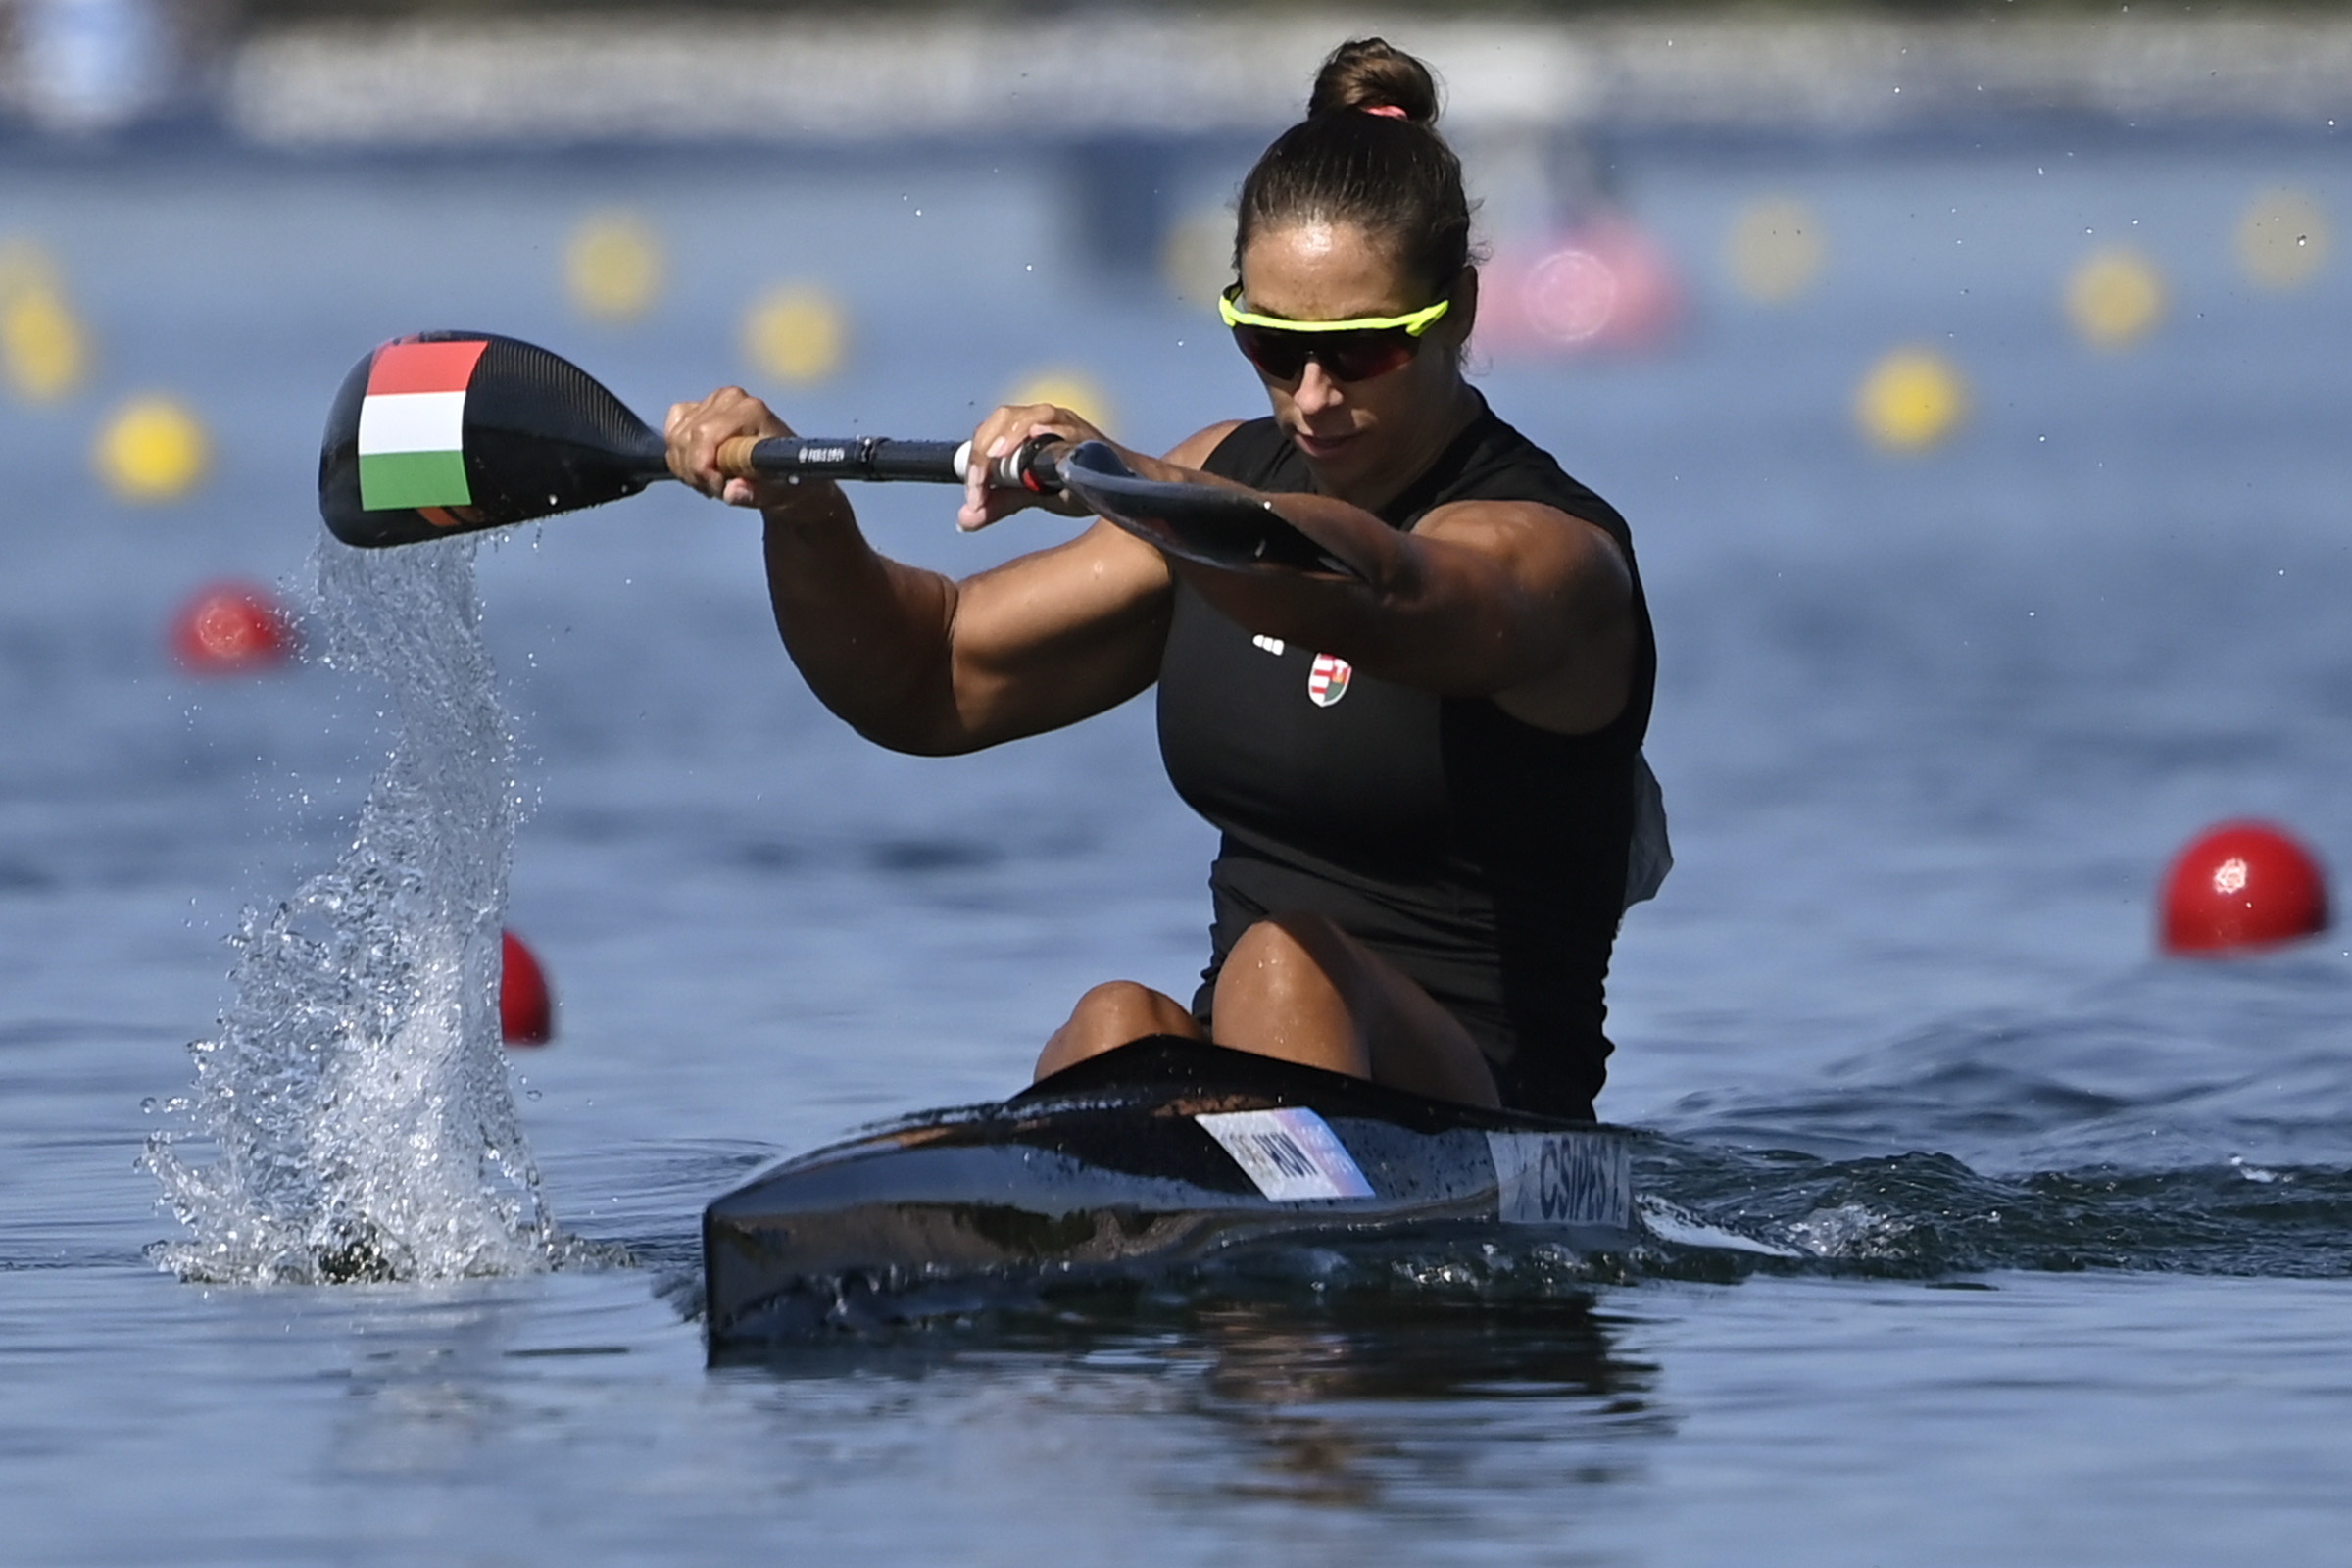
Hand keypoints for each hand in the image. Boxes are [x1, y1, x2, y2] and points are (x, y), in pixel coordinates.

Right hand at [666, 387, 798, 509]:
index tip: (719, 488)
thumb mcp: (777, 494)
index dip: (702, 469)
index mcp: (751, 411)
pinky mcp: (700, 406)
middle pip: (685, 438)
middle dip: (695, 472)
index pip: (703, 436)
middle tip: (716, 489)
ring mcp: (714, 400)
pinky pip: (673, 430)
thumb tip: (732, 492)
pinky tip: (701, 467)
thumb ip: (754, 494)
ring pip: (676, 438)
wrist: (789, 470)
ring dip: (687, 467)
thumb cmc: (787, 480)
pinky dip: (680, 454)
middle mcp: (731, 399)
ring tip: (713, 480)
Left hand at [957, 402, 1104, 531]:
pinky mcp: (1088, 435)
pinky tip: (1039, 437)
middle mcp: (1043, 420)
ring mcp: (1067, 423)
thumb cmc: (1079, 483)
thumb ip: (999, 504)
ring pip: (1033, 415)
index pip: (988, 433)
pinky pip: (1068, 428)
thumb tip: (965, 519)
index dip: (976, 462)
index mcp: (1024, 431)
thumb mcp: (1032, 494)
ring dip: (1013, 435)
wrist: (1123, 489)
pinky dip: (1051, 431)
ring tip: (997, 455)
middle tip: (979, 484)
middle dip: (986, 448)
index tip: (973, 498)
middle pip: (1005, 417)